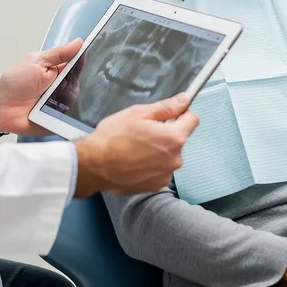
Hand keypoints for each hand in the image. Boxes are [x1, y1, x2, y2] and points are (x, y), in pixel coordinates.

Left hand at [0, 39, 82, 135]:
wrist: (1, 106)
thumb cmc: (16, 82)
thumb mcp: (38, 62)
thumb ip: (59, 54)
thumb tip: (79, 42)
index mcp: (59, 72)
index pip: (79, 67)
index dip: (87, 63)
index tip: (93, 59)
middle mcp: (63, 88)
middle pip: (82, 85)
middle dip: (79, 83)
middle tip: (65, 81)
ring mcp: (62, 104)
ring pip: (78, 102)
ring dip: (71, 99)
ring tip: (56, 97)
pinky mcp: (58, 120)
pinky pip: (70, 119)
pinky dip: (70, 117)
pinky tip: (63, 112)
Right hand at [72, 93, 199, 196]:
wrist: (94, 165)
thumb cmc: (113, 138)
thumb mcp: (139, 113)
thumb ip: (166, 107)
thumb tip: (183, 100)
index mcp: (174, 138)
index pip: (192, 119)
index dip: (181, 113)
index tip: (169, 114)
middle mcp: (175, 159)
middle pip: (179, 138)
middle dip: (166, 133)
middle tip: (143, 131)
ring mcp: (165, 174)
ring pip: (168, 155)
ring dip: (158, 150)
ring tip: (135, 148)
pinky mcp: (155, 185)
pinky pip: (160, 170)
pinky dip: (151, 165)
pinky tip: (134, 161)